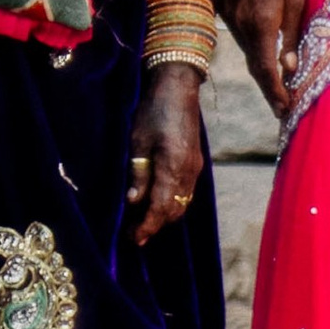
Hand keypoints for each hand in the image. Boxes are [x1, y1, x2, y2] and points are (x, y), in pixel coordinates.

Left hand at [127, 62, 204, 240]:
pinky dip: (172, 203)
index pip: (161, 208)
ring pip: (182, 204)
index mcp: (173, 168)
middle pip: (174, 211)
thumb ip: (138, 173)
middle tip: (134, 234)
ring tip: (143, 221)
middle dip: (155, 225)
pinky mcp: (196, 163)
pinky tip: (158, 201)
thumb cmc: (153, 111)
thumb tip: (134, 202)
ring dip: (164, 215)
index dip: (147, 226)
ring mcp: (195, 169)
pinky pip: (186, 193)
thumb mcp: (138, 140)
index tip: (134, 239)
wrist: (178, 88)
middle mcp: (189, 173)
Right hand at [231, 0, 306, 117]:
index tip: (285, 109)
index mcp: (262, 24)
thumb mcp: (297, 3)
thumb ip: (291, 38)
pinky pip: (241, 33)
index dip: (275, 93)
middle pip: (255, 63)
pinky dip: (254, 45)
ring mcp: (230, 14)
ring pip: (247, 49)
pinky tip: (264, 50)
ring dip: (261, 65)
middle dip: (269, 86)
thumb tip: (289, 70)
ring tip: (277, 82)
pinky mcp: (226, 5)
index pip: (266, 69)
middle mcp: (241, 24)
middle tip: (282, 105)